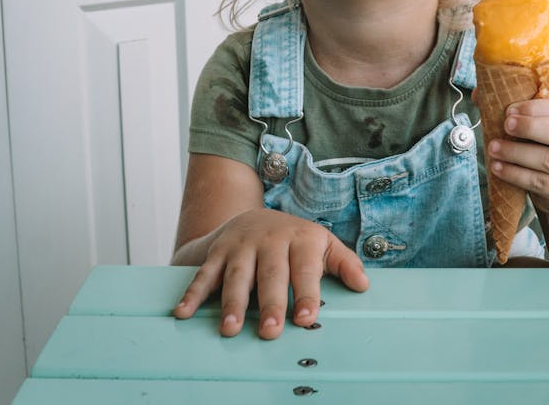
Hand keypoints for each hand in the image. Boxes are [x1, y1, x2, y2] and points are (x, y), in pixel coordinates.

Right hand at [171, 208, 368, 339]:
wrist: (253, 217)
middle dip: (270, 302)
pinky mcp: (218, 252)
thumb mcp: (323, 244)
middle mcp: (270, 240)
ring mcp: (241, 246)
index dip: (306, 293)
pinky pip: (204, 274)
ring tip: (230, 328)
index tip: (307, 318)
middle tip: (269, 330)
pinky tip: (185, 312)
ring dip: (232, 303)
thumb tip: (363, 284)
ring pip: (237, 275)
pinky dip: (193, 293)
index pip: (304, 268)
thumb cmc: (295, 240)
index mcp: (300, 238)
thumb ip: (344, 263)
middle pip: (270, 273)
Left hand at [487, 99, 548, 216]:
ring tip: (494, 148)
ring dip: (518, 154)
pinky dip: (517, 175)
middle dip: (531, 128)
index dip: (536, 109)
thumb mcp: (545, 129)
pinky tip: (499, 168)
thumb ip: (521, 111)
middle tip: (505, 126)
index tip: (510, 110)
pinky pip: (542, 184)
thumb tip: (479, 93)